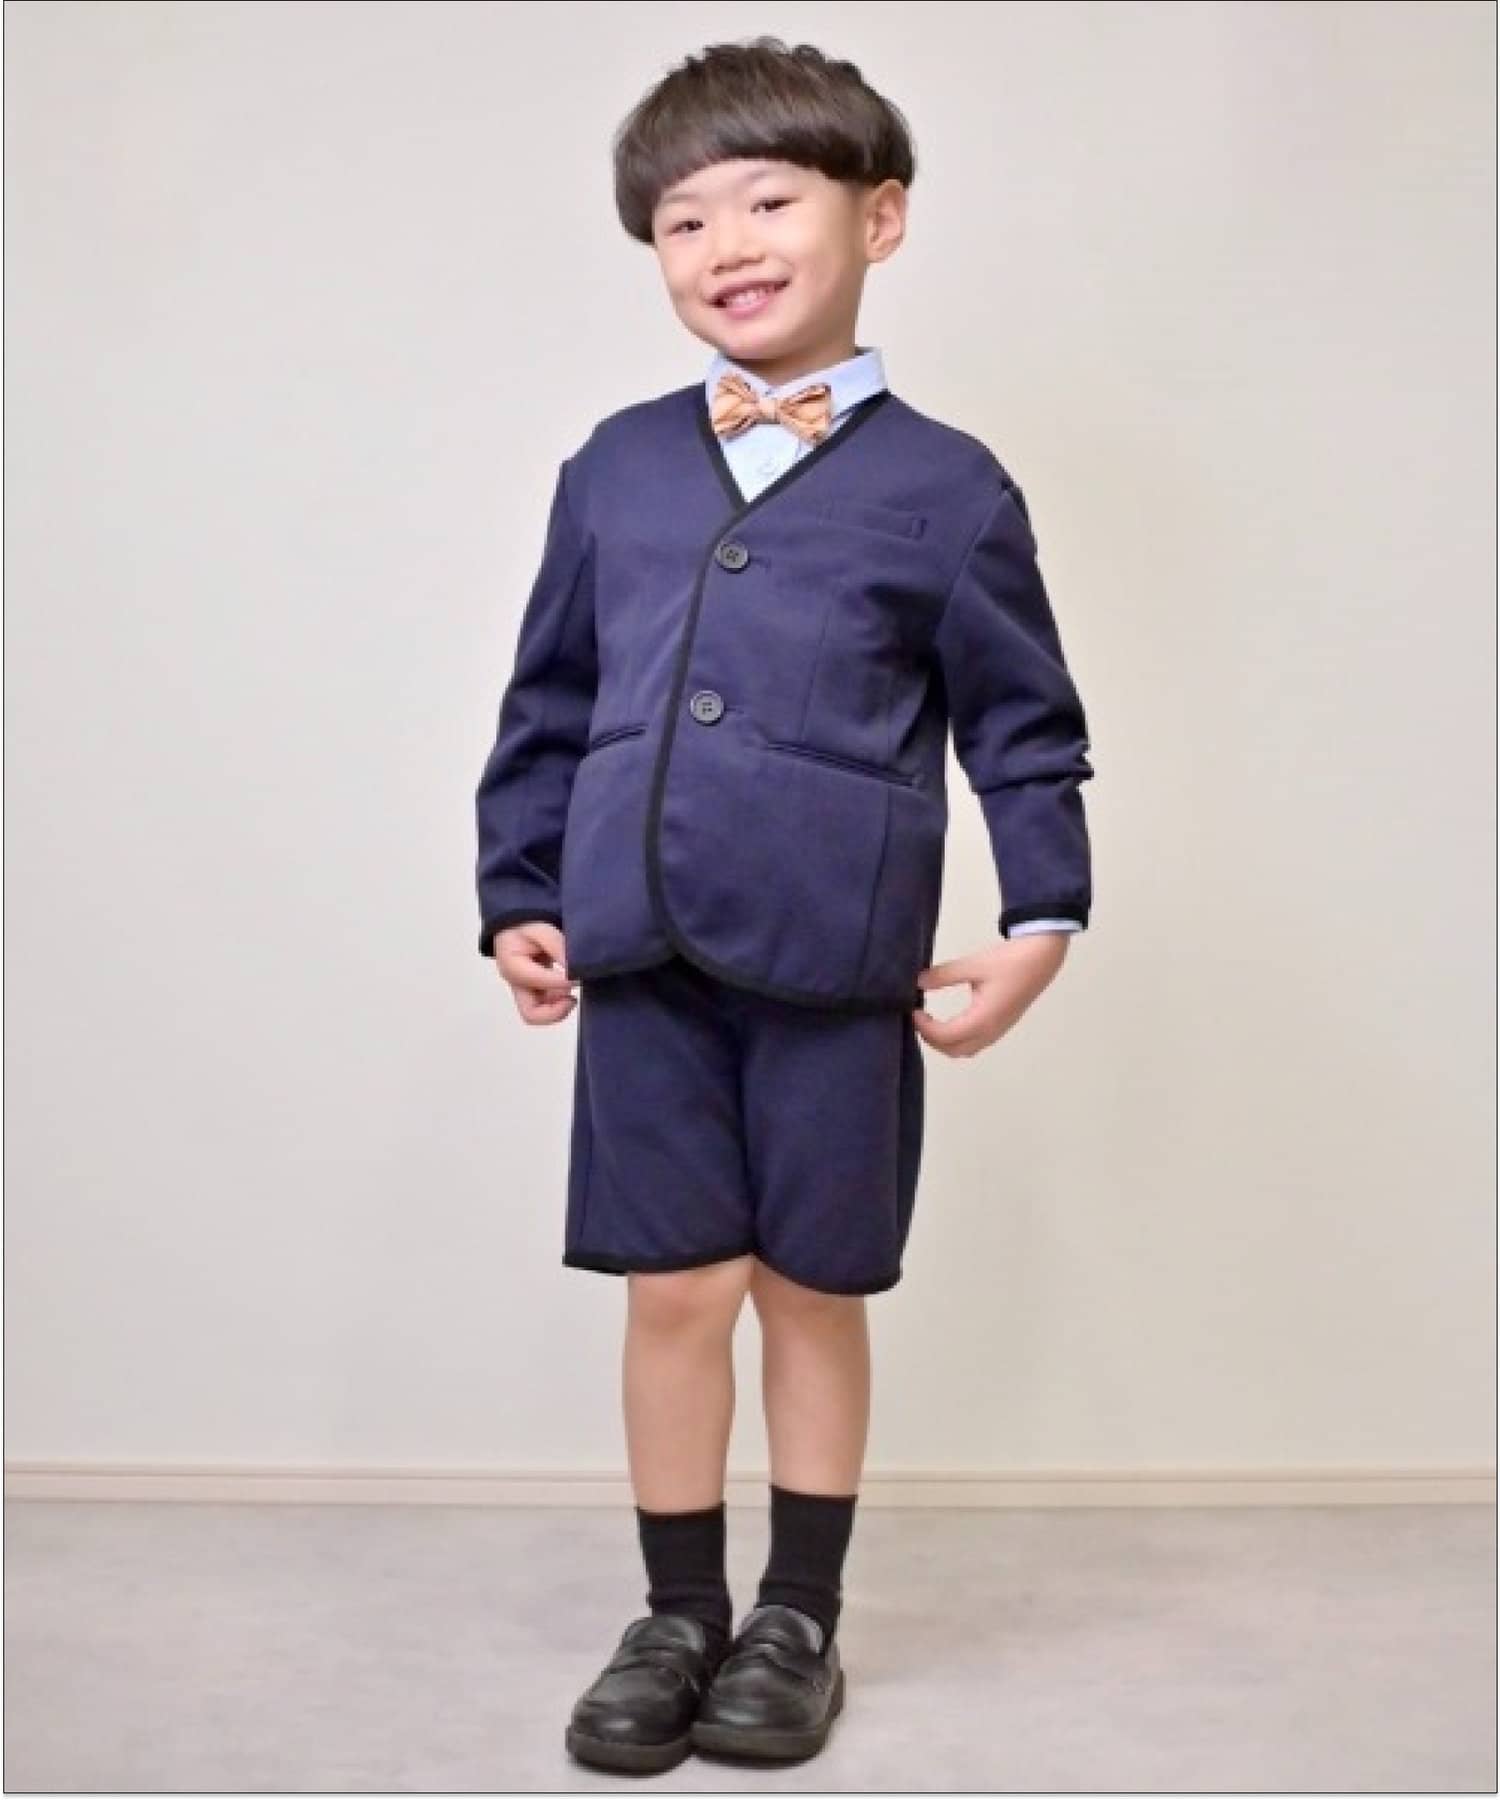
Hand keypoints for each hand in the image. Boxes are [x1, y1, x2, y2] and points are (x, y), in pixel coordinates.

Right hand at [493, 921, 577, 1024]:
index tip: (579, 974)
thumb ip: (557, 946)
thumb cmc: (524, 924)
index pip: (538, 982)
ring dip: (558, 1006)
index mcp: (512, 966)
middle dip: (555, 1011)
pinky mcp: (534, 990)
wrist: (517, 924)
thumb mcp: (541, 928)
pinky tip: (569, 983)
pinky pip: (546, 1005)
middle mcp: (515, 983)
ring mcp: (524, 989)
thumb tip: (575, 968)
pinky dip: (560, 1000)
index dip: (562, 981)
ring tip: (572, 987)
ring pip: (539, 1013)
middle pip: (531, 1014)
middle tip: (572, 998)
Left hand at [911, 934, 1068, 1057]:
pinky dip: (959, 1039)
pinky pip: (976, 1043)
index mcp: (983, 1018)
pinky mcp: (1003, 1025)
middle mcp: (991, 1031)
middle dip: (932, 1040)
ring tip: (931, 1022)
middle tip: (919, 1019)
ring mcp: (999, 1030)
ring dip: (946, 1042)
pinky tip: (950, 1021)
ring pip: (966, 1050)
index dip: (925, 1028)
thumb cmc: (1009, 960)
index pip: (946, 1036)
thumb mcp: (974, 964)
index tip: (913, 1010)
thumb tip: (918, 982)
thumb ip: (944, 975)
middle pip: (954, 1051)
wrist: (1042, 958)